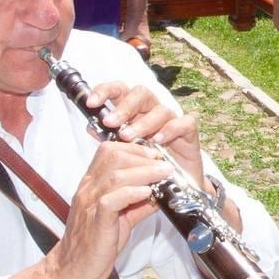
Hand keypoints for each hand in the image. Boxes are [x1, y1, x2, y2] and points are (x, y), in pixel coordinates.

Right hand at [47, 140, 169, 278]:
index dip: (134, 148)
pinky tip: (147, 193)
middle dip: (142, 156)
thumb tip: (160, 192)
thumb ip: (138, 203)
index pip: (109, 151)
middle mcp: (88, 190)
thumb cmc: (96, 243)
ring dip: (144, 172)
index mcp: (91, 184)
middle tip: (163, 163)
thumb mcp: (121, 218)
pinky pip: (111, 201)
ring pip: (115, 176)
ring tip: (163, 174)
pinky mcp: (96, 223)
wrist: (73, 270)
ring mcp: (90, 205)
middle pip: (113, 156)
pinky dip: (131, 193)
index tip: (155, 155)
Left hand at [79, 80, 202, 188]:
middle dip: (124, 107)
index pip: (120, 91)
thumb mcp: (124, 153)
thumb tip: (89, 128)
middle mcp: (152, 111)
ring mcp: (171, 120)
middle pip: (140, 93)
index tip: (91, 103)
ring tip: (129, 137)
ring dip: (142, 122)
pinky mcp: (188, 131)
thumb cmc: (146, 165)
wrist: (175, 187)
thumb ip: (109, 139)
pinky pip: (184, 122)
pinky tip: (157, 141)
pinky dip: (170, 129)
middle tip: (111, 122)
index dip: (105, 91)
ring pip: (160, 109)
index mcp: (133, 111)